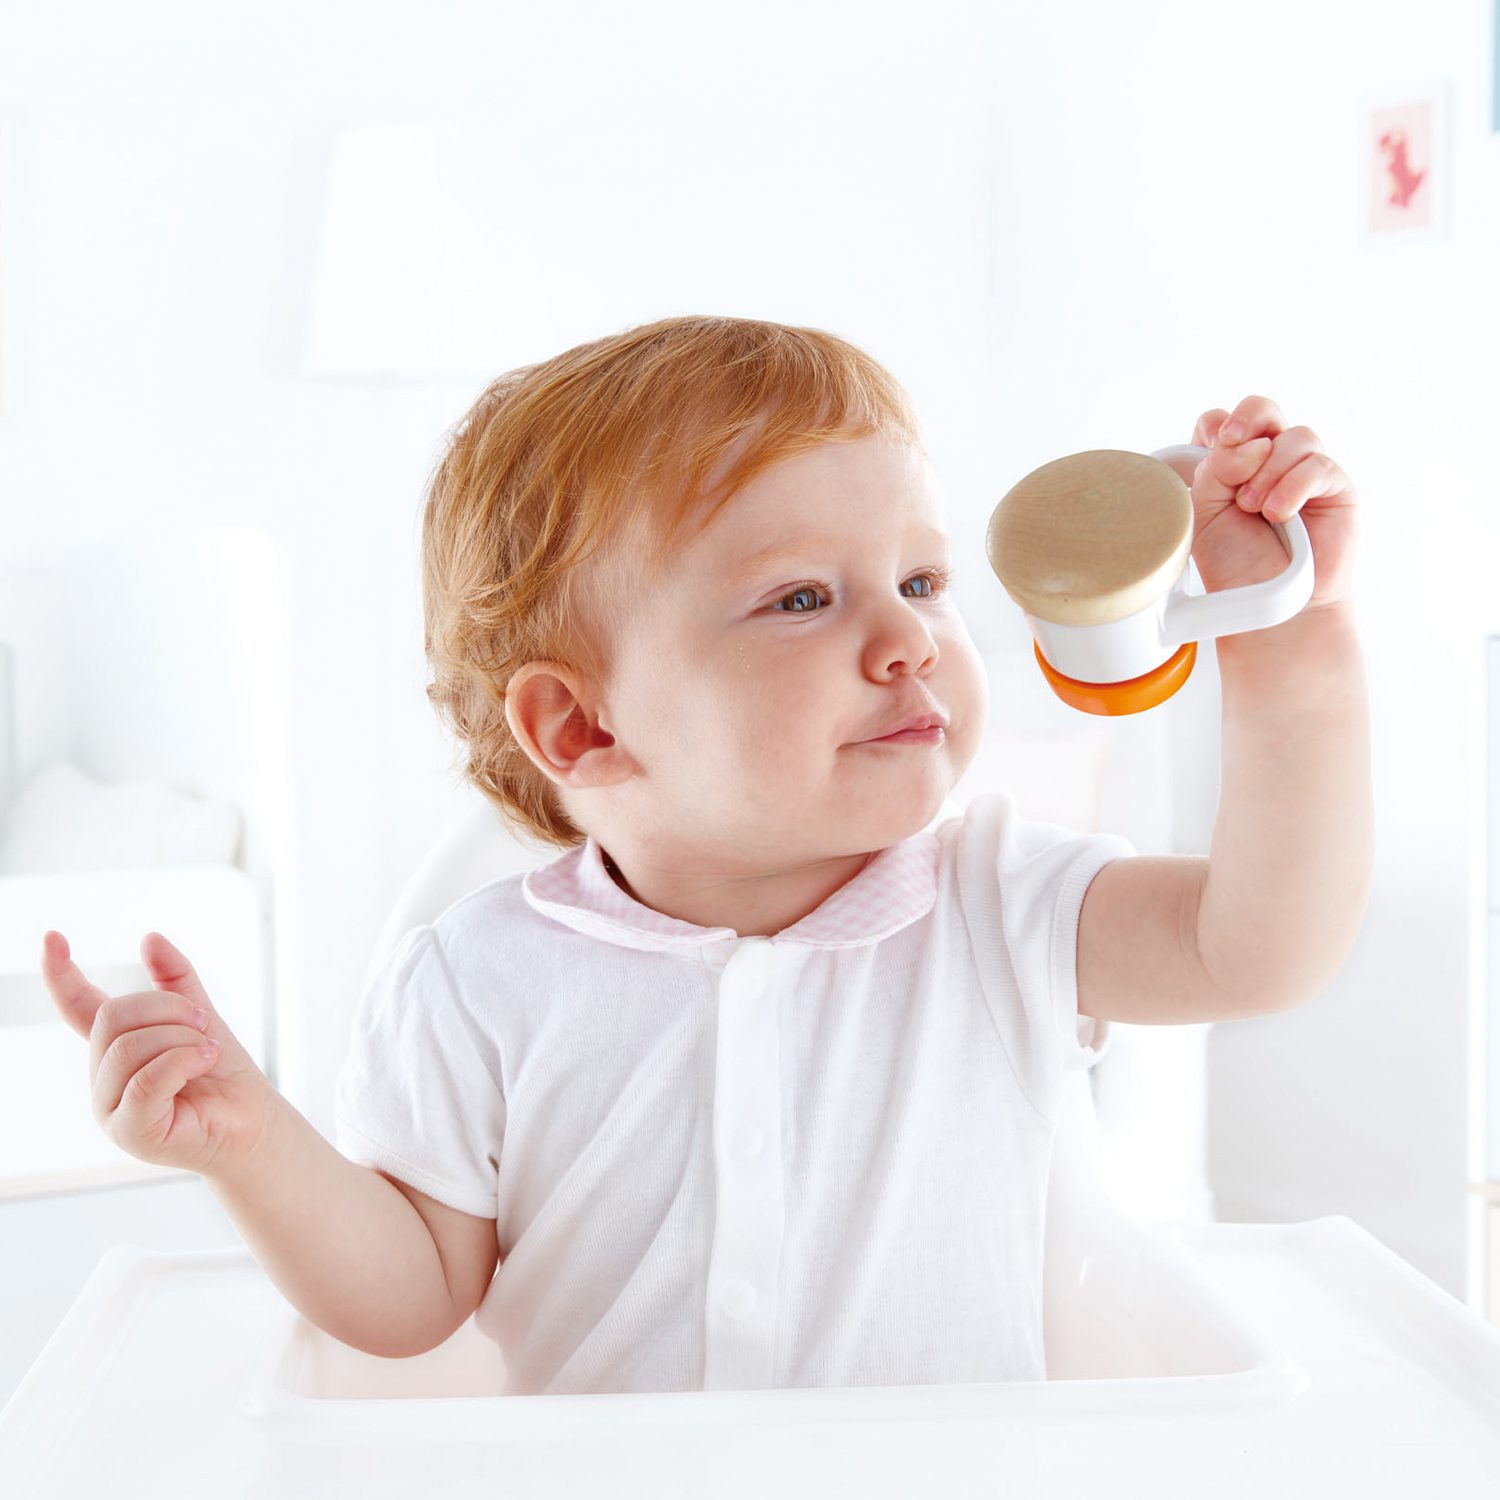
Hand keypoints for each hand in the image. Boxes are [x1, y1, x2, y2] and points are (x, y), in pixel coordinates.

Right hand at [40, 929, 278, 1178]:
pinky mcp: (130, 1133)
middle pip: (113, 1017)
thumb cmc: (222, 1073)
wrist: (253, 1120)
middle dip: (168, 1010)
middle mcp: (104, 1078)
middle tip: (203, 1025)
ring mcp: (111, 1109)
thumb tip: (150, 939)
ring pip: (128, 1047)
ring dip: (181, 1038)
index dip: (61, 973)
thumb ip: (175, 980)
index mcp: (116, 1048)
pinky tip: (204, 1061)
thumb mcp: (200, 1015)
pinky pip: (145, 1081)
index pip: (78, 1007)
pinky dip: (183, 1062)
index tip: (52, 937)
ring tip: (207, 1049)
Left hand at [1180, 395, 1357, 612]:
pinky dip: (1292, 485)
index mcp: (1231, 465)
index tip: (1209, 445)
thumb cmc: (1235, 563)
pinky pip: (1316, 464)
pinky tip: (1278, 513)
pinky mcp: (1334, 486)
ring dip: (1267, 471)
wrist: (1268, 604)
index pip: (1224, 423)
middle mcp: (1268, 461)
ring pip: (1293, 437)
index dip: (1216, 426)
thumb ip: (1213, 471)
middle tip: (1231, 440)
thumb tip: (1245, 443)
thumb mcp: (1205, 514)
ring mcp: (1303, 471)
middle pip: (1264, 411)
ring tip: (1253, 508)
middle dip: (1248, 418)